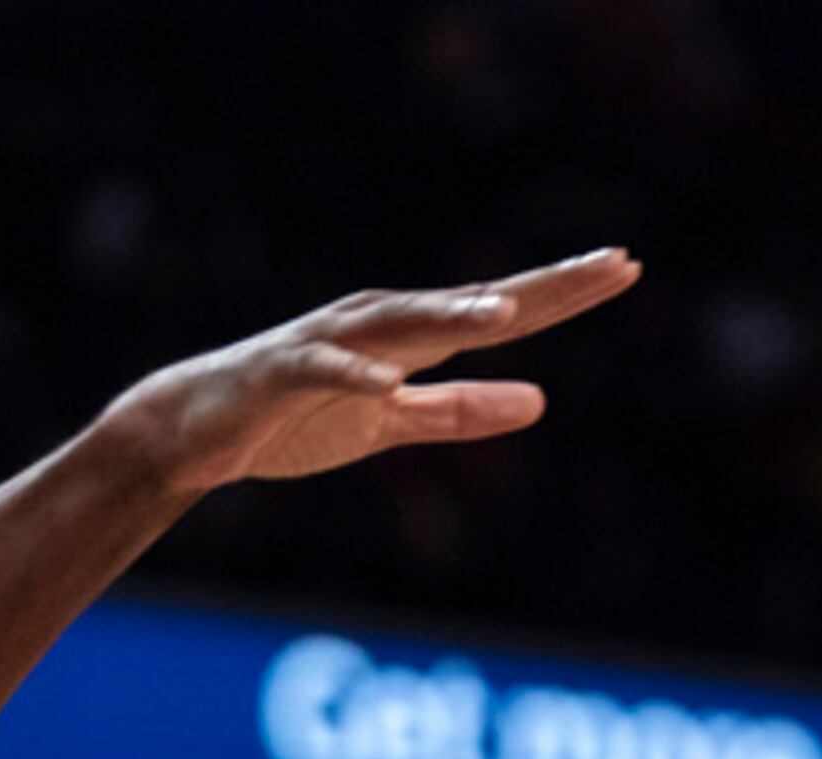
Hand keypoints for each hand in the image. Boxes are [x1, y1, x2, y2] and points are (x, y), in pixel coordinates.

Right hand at [96, 252, 642, 494]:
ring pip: (402, 323)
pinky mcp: (283, 372)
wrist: (195, 430)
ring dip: (451, 318)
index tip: (627, 269)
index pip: (501, 309)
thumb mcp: (391, 423)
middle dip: (541, 287)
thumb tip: (539, 402)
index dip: (564, 292)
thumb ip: (459, 413)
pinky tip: (388, 382)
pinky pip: (325, 371)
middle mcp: (381, 323)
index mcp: (412, 335)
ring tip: (506, 319)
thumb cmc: (295, 419)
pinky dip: (355, 374)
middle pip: (472, 302)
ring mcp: (332, 343)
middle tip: (613, 265)